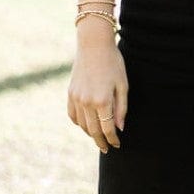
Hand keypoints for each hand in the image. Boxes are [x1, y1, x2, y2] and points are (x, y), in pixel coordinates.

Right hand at [67, 35, 127, 151]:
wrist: (93, 45)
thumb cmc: (113, 63)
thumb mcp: (123, 85)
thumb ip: (121, 108)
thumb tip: (120, 128)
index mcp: (102, 101)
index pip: (107, 129)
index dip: (113, 139)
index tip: (117, 145)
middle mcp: (87, 102)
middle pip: (93, 130)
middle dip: (101, 142)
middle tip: (106, 148)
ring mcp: (76, 98)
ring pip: (82, 124)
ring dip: (90, 133)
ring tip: (98, 138)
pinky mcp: (70, 93)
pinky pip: (72, 115)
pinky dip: (79, 123)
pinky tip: (85, 125)